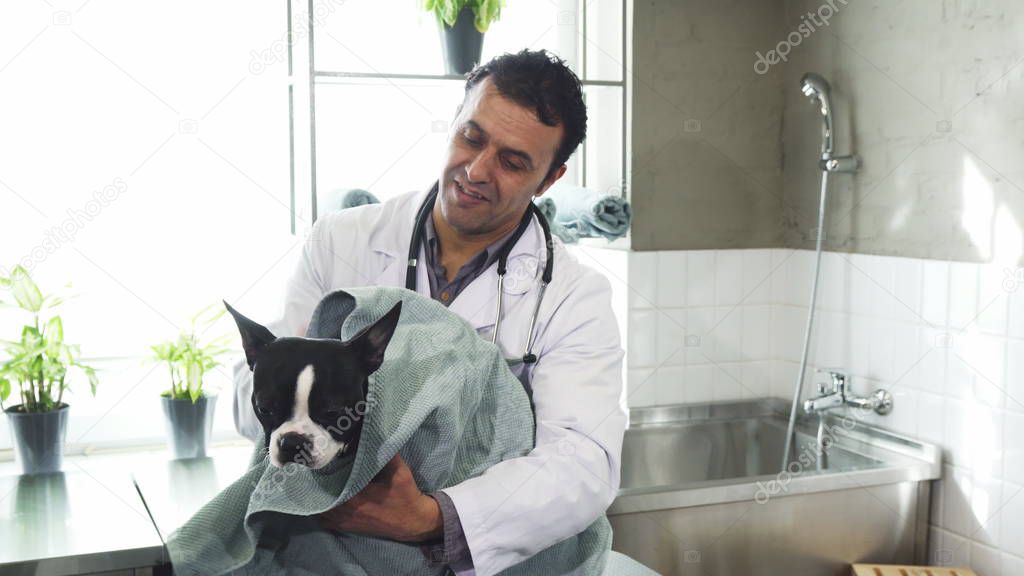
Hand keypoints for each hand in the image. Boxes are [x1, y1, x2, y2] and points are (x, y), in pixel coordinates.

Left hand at [318, 454, 442, 542]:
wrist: (412, 521)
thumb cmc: (405, 495)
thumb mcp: (399, 471)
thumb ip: (386, 453)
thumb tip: (374, 434)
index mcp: (355, 497)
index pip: (329, 481)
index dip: (323, 468)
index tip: (322, 455)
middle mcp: (345, 511)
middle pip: (320, 493)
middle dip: (318, 480)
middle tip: (318, 464)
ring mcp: (343, 521)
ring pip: (320, 507)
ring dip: (318, 494)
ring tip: (318, 479)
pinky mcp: (345, 527)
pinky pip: (324, 519)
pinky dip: (321, 509)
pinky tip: (322, 497)